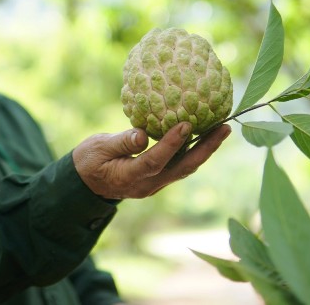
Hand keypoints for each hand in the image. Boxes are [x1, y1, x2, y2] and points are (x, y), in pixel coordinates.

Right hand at [72, 122, 230, 199]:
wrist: (85, 183)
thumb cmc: (89, 161)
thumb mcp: (97, 148)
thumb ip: (120, 142)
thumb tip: (142, 134)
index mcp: (129, 177)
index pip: (155, 161)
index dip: (172, 144)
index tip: (187, 124)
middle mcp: (147, 184)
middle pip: (182, 167)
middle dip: (205, 148)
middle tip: (224, 128)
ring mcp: (155, 184)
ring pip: (185, 167)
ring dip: (205, 149)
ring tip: (221, 129)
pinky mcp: (158, 178)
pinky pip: (180, 165)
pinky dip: (194, 150)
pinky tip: (203, 135)